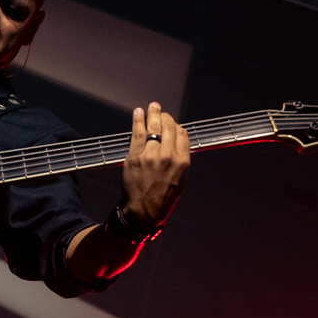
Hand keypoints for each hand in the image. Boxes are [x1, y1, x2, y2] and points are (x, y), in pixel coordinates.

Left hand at [120, 102, 189, 229]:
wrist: (144, 211)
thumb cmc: (163, 198)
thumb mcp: (181, 180)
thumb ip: (181, 160)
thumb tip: (179, 143)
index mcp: (182, 162)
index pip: (182, 134)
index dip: (177, 126)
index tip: (172, 125)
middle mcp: (168, 156)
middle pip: (169, 127)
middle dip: (165, 117)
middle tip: (161, 113)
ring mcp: (150, 155)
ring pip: (154, 127)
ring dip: (153, 113)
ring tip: (152, 106)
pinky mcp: (135, 156)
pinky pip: (137, 133)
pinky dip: (138, 120)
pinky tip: (138, 113)